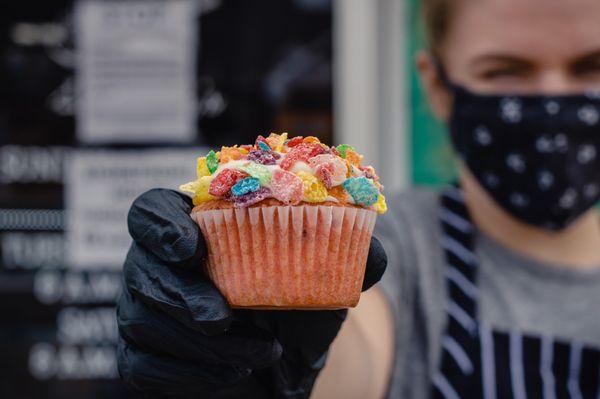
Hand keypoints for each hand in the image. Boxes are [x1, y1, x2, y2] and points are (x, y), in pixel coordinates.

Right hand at [117, 189, 387, 397]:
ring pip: (141, 320)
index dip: (160, 225)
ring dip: (200, 343)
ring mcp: (144, 311)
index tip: (191, 247)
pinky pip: (141, 366)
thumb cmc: (298, 311)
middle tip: (222, 317)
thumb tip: (373, 254)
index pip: (151, 211)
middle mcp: (159, 265)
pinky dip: (188, 374)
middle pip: (141, 268)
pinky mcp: (141, 356)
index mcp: (195, 229)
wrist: (283, 365)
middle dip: (182, 295)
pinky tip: (234, 373)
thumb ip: (349, 259)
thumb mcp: (325, 283)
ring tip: (258, 353)